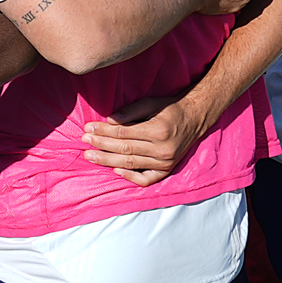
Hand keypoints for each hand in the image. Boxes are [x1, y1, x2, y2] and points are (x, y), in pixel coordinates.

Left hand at [81, 91, 206, 186]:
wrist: (196, 118)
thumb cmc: (170, 108)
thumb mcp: (151, 103)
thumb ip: (129, 112)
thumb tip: (108, 120)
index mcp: (158, 130)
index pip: (123, 133)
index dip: (103, 131)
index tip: (88, 128)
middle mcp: (163, 149)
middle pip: (124, 149)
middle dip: (101, 145)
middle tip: (85, 141)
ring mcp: (166, 162)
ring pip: (131, 163)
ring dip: (108, 160)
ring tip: (90, 156)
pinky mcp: (167, 170)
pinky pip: (146, 179)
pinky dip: (130, 177)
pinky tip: (115, 170)